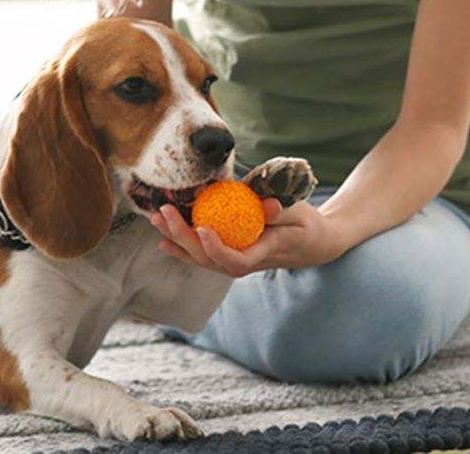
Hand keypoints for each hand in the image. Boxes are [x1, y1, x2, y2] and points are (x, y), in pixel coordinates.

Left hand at [149, 196, 347, 276]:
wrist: (313, 244)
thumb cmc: (306, 225)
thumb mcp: (300, 214)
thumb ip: (281, 210)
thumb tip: (268, 206)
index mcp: (264, 253)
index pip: (236, 259)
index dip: (216, 248)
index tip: (202, 228)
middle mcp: (245, 263)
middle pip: (209, 259)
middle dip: (183, 238)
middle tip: (166, 213)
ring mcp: (235, 262)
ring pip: (201, 258)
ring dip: (177, 239)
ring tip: (156, 220)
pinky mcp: (230, 255)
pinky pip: (203, 255)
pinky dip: (182, 246)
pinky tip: (164, 239)